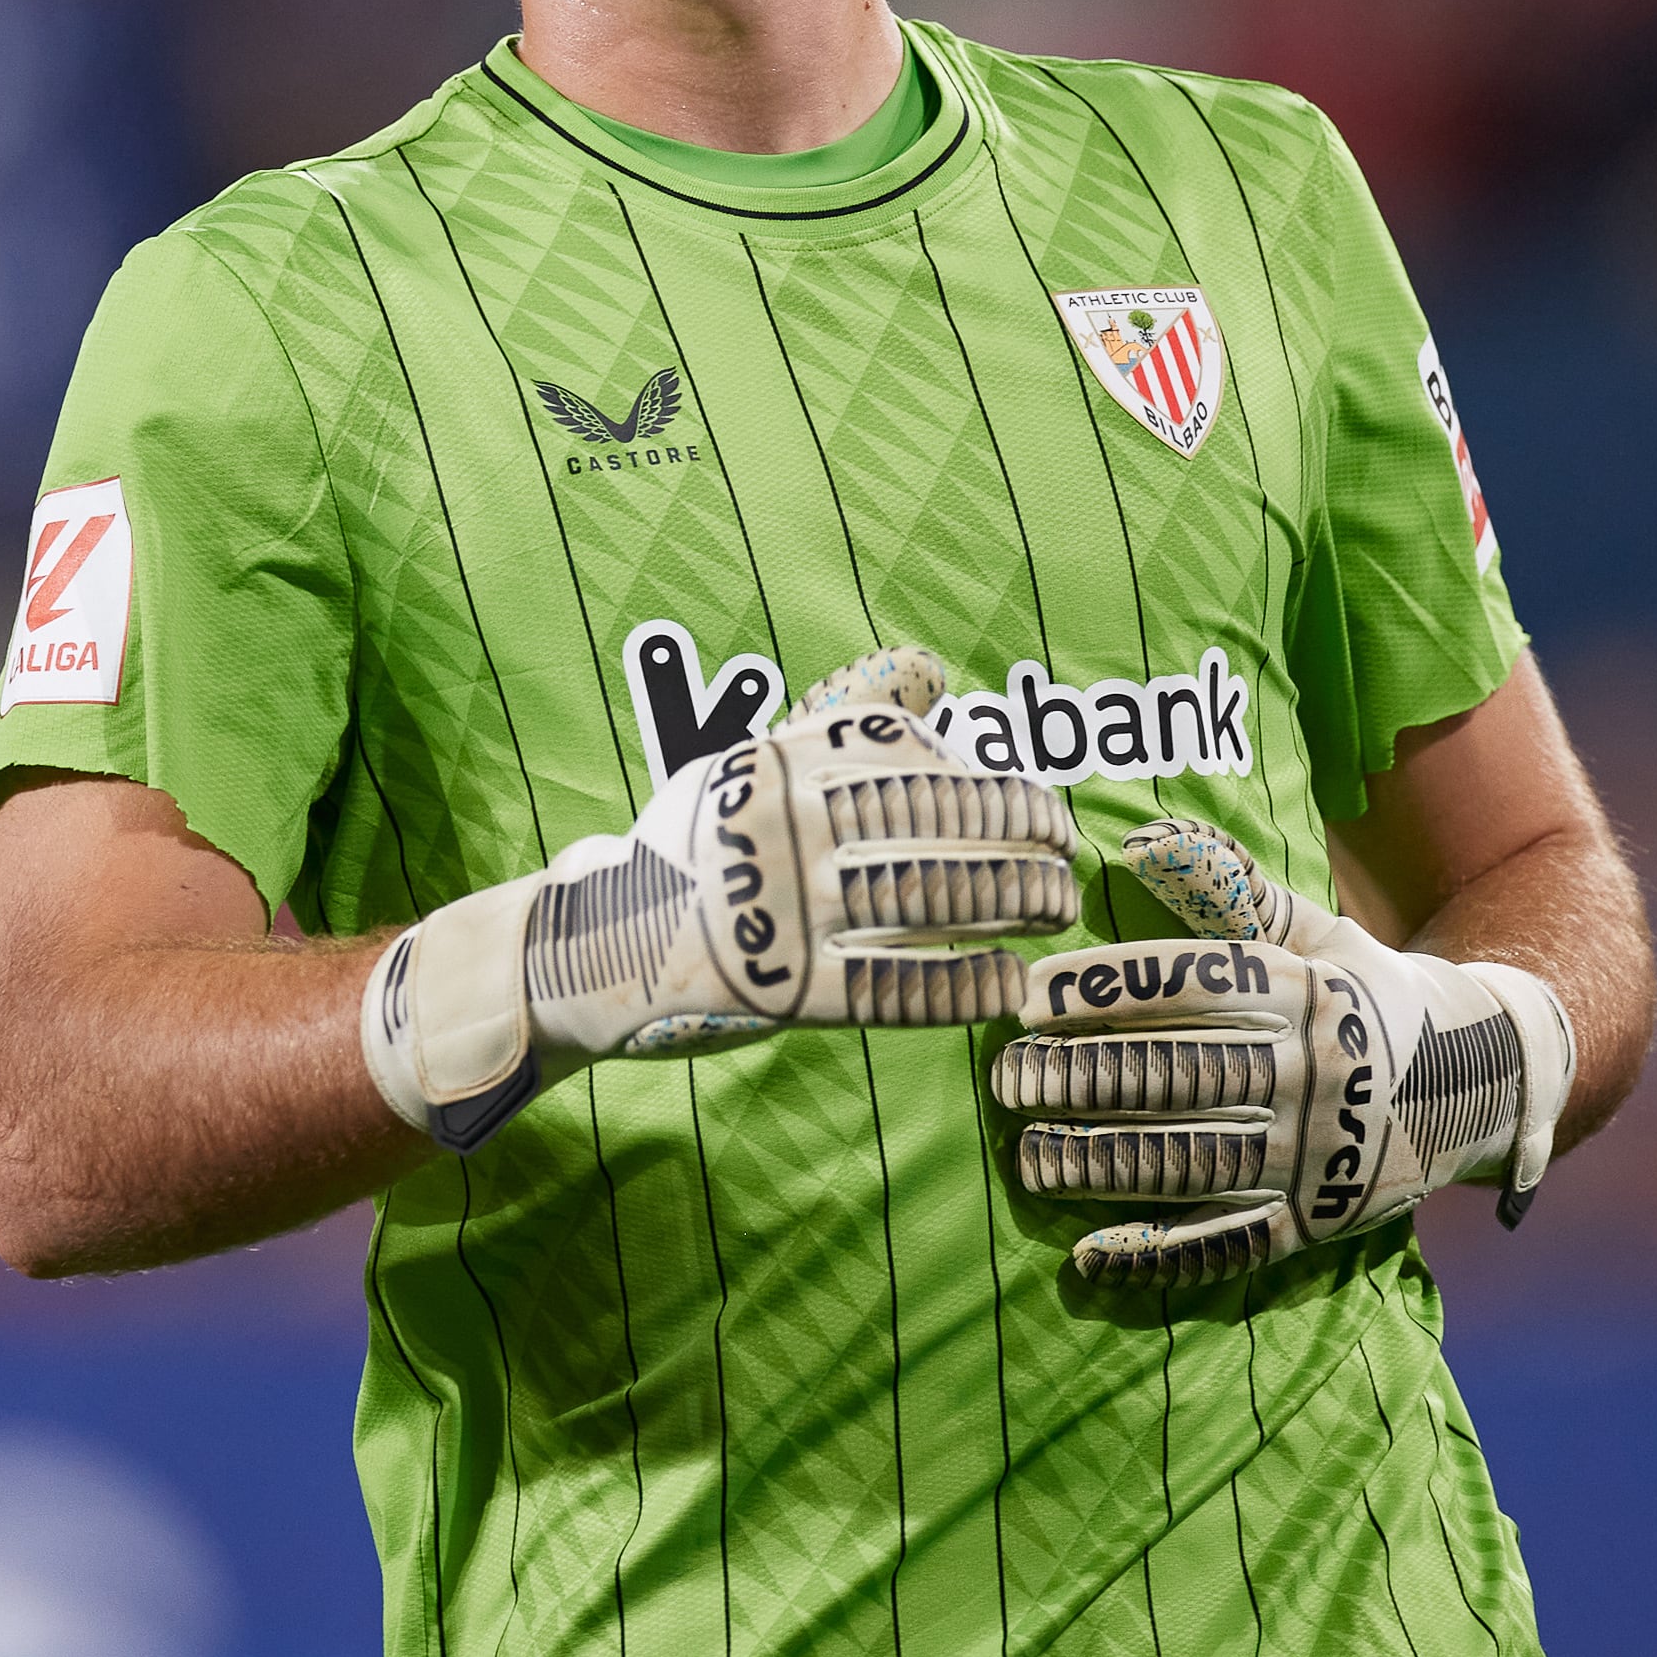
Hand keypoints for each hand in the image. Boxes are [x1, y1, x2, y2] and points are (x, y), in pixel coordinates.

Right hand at [362, 646, 1079, 1151]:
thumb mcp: (750, 765)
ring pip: (923, 897)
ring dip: (1009, 902)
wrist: (589, 948)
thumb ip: (842, 720)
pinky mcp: (778, 991)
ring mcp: (778, 910)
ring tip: (1055, 908)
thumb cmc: (693, 851)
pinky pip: (892, 987)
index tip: (1039, 804)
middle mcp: (778, 827)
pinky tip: (1008, 980)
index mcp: (774, 764)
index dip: (990, 782)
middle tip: (1067, 854)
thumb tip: (930, 664)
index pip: (908, 761)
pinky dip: (961, 983)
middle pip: (929, 823)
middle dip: (1017, 837)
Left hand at [989, 813, 1577, 1286]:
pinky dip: (1162, 1255)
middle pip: (1186, 1074)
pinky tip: (1090, 1256)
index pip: (1194, 986)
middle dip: (1088, 1079)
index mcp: (1308, 993)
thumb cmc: (1366, 992)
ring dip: (1106, 1163)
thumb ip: (1231, 886)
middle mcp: (1315, 1072)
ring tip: (1027, 1158)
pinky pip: (1234, 1243)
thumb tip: (1143, 837)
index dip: (1109, 991)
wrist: (1484, 1081)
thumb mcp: (1319, 931)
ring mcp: (1320, 1153)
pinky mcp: (1320, 1220)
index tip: (1026, 997)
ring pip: (1199, 1161)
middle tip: (1006, 1079)